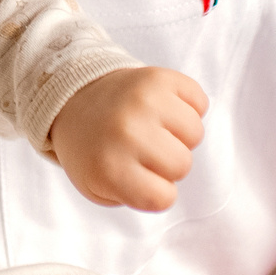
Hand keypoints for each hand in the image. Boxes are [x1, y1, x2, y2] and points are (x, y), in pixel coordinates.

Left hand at [48, 65, 206, 211]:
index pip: (164, 198)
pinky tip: (164, 108)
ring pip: (195, 133)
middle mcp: (126, 132)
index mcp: (110, 167)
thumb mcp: (98, 188)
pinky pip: (199, 101)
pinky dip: (189, 106)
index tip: (139, 176)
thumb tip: (167, 182)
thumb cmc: (93, 148)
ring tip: (154, 127)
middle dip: (167, 163)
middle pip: (182, 165)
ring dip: (180, 134)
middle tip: (144, 149)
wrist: (76, 97)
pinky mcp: (157, 76)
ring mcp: (143, 100)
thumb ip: (135, 197)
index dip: (157, 191)